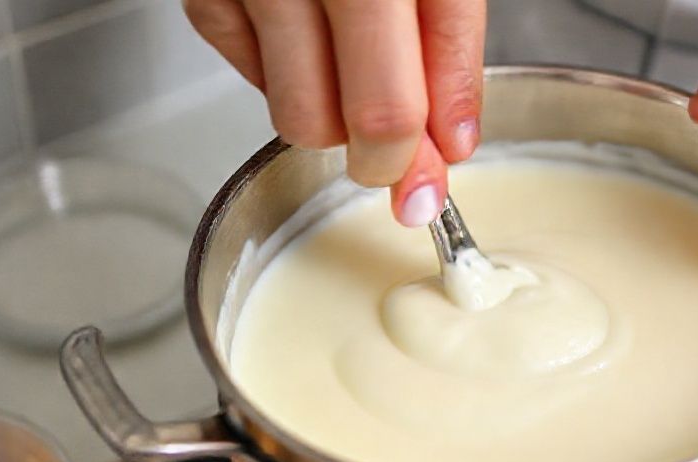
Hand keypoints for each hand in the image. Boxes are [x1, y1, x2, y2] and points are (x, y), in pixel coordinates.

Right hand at [183, 0, 485, 225]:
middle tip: (395, 151)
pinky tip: (306, 39)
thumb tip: (448, 141)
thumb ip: (447, 45)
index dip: (427, 158)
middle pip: (359, 120)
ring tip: (352, 76)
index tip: (430, 187)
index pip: (410, 95)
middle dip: (386, 157)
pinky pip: (248, 77)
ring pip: (298, 117)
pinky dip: (282, 77)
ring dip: (334, 122)